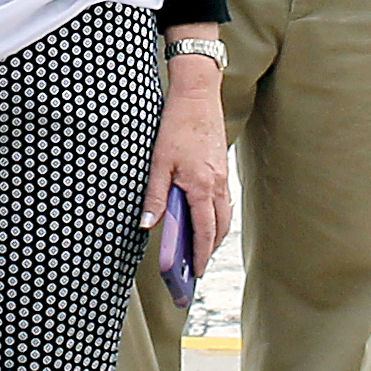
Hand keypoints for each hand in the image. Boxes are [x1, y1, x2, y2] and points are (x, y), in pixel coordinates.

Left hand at [145, 50, 231, 277]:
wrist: (198, 96)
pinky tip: (202, 219)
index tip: (195, 273)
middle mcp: (217, 185)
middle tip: (196, 268)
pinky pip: (222, 201)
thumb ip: (155, 196)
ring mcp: (222, 177)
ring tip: (198, 249)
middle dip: (209, 250)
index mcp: (201, 186)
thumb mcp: (158, 162)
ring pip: (223, 215)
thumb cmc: (175, 126)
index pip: (205, 231)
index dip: (201, 255)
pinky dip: (215, 216)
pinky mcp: (221, 169)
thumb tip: (147, 224)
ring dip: (214, 234)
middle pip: (219, 228)